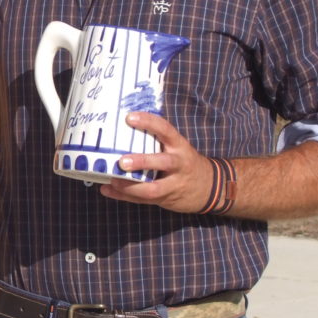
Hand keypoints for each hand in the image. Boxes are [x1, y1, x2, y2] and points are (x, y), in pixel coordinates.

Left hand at [98, 112, 213, 213]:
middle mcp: (179, 164)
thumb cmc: (183, 161)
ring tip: (112, 180)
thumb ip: (156, 140)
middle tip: (121, 161)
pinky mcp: (166, 199)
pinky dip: (124, 196)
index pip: (165, 130)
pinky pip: (143, 199)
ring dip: (130, 186)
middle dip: (142, 162)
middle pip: (163, 162)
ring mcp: (174, 184)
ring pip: (153, 188)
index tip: (128, 117)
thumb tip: (122, 128)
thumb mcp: (176, 147)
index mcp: (179, 146)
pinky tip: (107, 190)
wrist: (209, 187)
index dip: (148, 122)